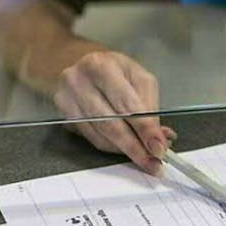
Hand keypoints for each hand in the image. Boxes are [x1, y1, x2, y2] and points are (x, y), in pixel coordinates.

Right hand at [54, 49, 171, 173]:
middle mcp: (80, 81)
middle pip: (111, 123)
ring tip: (144, 157)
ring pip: (101, 136)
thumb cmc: (114, 71)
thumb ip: (150, 107)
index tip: (159, 148)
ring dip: (125, 150)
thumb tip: (162, 138)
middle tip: (152, 162)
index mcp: (102, 66)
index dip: (145, 129)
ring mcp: (67, 99)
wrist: (79, 63)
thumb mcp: (138, 78)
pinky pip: (92, 139)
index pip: (127, 104)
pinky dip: (112, 147)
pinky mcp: (64, 115)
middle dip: (135, 147)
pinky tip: (124, 148)